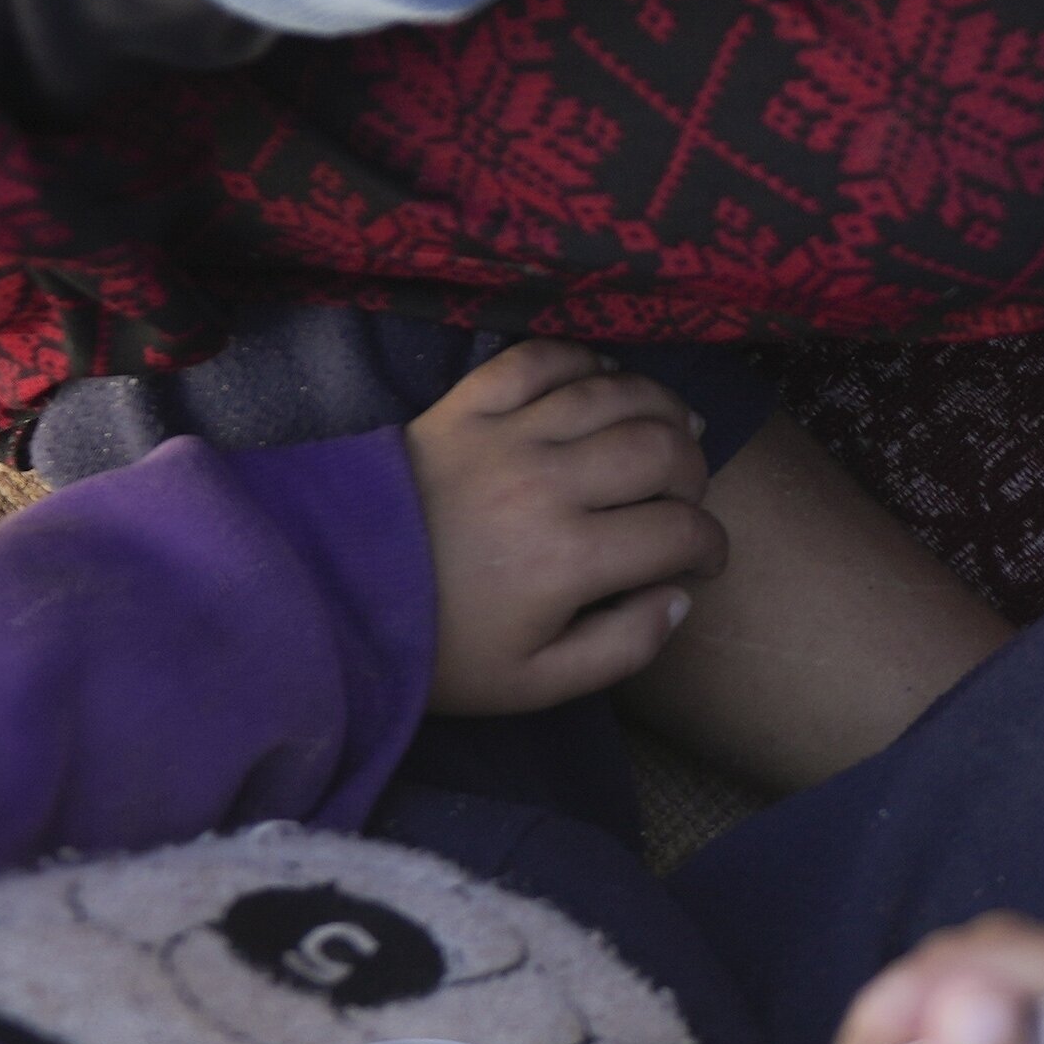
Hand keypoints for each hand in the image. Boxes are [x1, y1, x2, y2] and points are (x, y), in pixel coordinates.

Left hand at [406, 341, 730, 714]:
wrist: (332, 598)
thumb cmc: (440, 648)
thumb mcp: (533, 684)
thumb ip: (621, 649)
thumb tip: (676, 598)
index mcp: (568, 560)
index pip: (681, 531)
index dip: (711, 546)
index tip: (703, 559)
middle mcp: (547, 486)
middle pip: (663, 448)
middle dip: (696, 473)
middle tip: (685, 498)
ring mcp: (505, 437)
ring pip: (616, 394)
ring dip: (659, 410)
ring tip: (668, 434)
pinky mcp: (465, 407)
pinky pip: (542, 359)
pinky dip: (584, 363)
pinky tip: (603, 386)